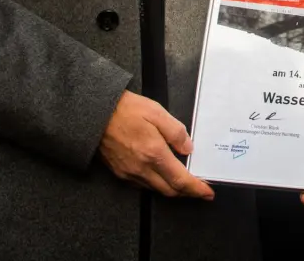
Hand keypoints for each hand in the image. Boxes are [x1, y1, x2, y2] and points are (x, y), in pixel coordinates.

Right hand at [98, 92, 213, 199]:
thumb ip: (176, 132)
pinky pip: (143, 185)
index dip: (196, 189)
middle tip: (200, 189)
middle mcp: (141, 168)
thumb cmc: (125, 110)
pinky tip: (162, 174)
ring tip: (183, 180)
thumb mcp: (157, 112)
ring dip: (172, 188)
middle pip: (170, 190)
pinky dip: (157, 184)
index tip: (208, 193)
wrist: (95, 114)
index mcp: (154, 153)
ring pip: (156, 189)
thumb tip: (188, 149)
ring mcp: (129, 173)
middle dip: (187, 192)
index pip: (180, 180)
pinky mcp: (120, 173)